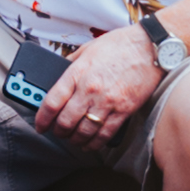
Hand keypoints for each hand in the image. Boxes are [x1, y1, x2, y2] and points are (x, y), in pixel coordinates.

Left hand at [35, 27, 160, 136]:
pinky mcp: (123, 111)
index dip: (42, 117)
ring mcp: (107, 102)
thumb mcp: (88, 49)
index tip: (39, 124)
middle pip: (66, 121)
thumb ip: (72, 64)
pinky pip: (104, 134)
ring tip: (71, 139)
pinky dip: (94, 143)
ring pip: (83, 131)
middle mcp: (90, 89)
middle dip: (57, 131)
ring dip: (74, 139)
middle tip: (56, 132)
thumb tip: (59, 76)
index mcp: (78, 72)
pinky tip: (89, 145)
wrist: (149, 47)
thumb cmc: (120, 45)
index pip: (52, 102)